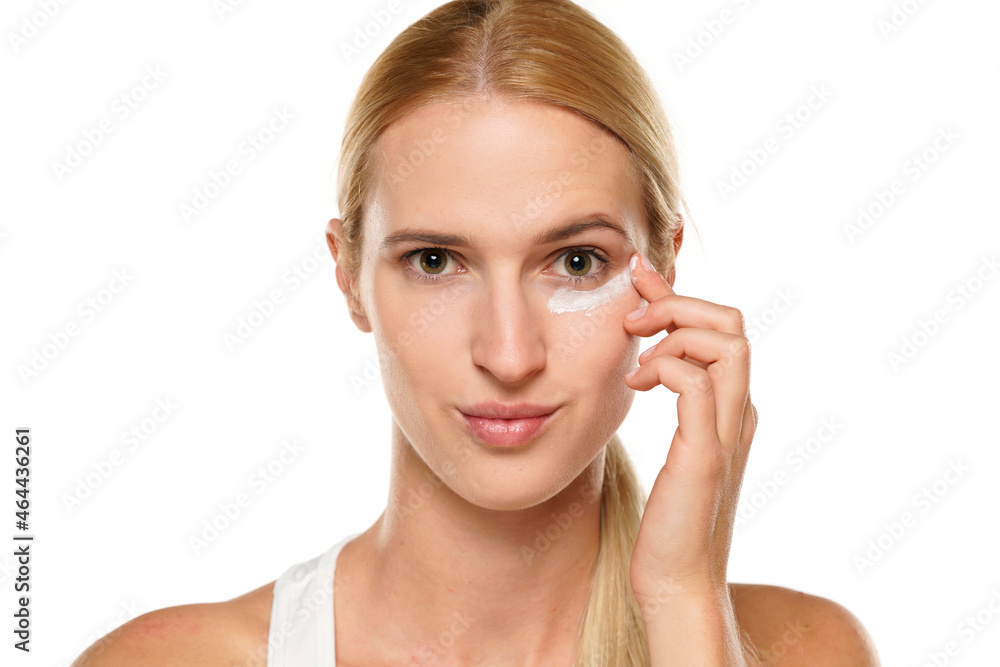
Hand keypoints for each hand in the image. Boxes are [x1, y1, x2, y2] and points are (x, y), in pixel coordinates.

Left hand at [623, 251, 757, 603]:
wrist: (675, 579)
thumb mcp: (675, 447)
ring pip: (726, 342)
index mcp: (732, 407)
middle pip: (732, 321)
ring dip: (673, 333)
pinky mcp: (706, 455)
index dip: (678, 295)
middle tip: (633, 319)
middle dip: (678, 303)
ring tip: (635, 362)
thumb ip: (675, 402)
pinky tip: (637, 385)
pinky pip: (697, 385)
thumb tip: (650, 361)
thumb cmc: (668, 516)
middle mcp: (739, 413)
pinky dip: (666, 368)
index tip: (636, 279)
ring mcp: (727, 432)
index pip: (722, 327)